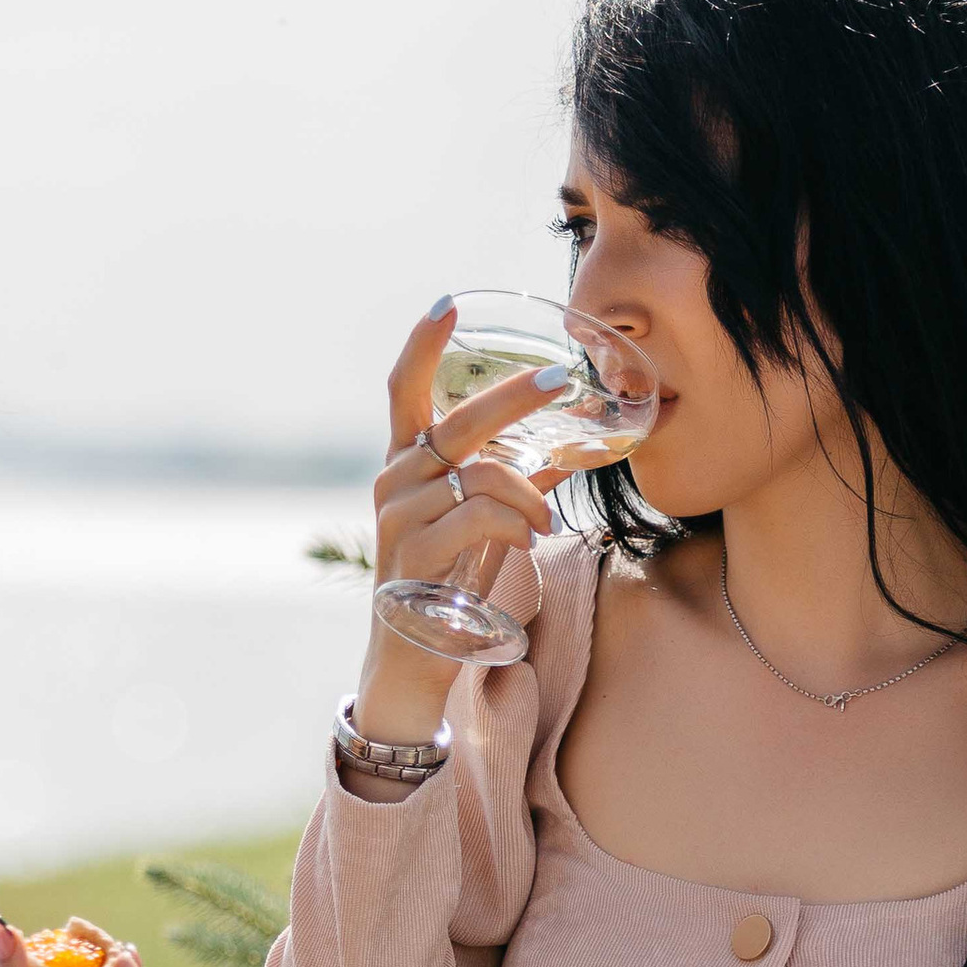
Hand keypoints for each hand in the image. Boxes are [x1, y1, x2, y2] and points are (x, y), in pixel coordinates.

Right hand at [348, 303, 569, 756]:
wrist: (411, 662)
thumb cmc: (449, 585)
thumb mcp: (483, 526)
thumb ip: (515, 483)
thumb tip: (572, 448)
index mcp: (407, 465)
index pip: (405, 391)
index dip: (424, 346)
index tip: (448, 304)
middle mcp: (394, 481)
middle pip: (456, 421)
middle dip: (514, 396)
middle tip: (561, 379)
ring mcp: (398, 518)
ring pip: (481, 474)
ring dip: (528, 493)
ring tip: (542, 519)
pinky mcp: (413, 556)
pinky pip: (479, 517)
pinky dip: (515, 522)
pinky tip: (528, 539)